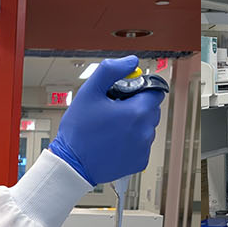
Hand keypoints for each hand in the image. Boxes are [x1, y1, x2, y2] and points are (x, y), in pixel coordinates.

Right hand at [47, 55, 165, 184]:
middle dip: (136, 106)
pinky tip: (113, 141)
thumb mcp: (89, 92)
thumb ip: (111, 70)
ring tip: (111, 127)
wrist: (72, 164)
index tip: (125, 94)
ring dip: (134, 124)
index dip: (140, 89)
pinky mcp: (140, 161)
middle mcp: (145, 131)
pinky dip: (132, 141)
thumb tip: (131, 62)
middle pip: (151, 109)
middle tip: (113, 110)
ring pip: (147, 127)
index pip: (155, 92)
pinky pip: (142, 144)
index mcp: (136, 112)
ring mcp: (144, 148)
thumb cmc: (78, 131)